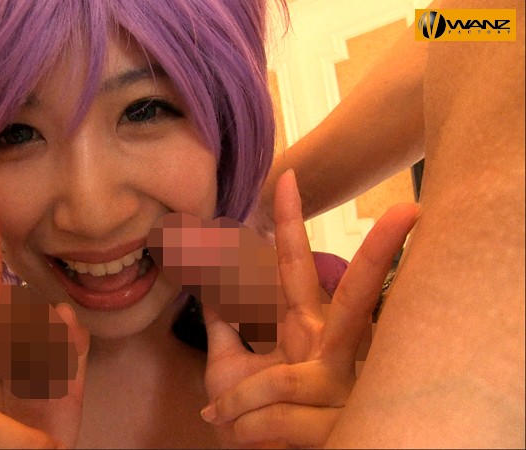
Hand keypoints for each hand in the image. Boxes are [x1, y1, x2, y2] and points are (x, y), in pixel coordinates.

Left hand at [151, 170, 418, 446]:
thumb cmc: (256, 418)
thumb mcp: (231, 368)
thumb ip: (224, 326)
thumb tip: (206, 284)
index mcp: (306, 331)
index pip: (295, 271)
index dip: (288, 226)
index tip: (285, 179)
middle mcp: (330, 353)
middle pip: (355, 301)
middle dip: (380, 258)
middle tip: (409, 211)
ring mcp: (339, 390)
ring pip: (289, 380)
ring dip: (240, 400)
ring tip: (219, 418)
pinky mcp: (334, 427)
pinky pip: (275, 414)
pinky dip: (242, 422)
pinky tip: (232, 431)